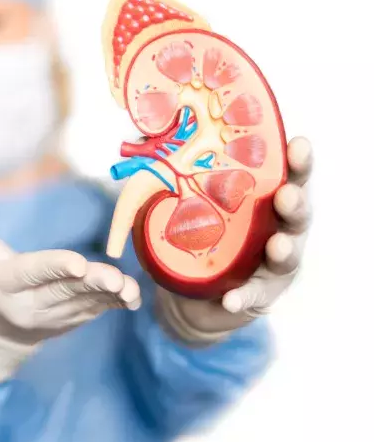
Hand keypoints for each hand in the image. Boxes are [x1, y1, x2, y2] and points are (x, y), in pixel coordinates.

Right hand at [0, 205, 140, 394]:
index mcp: (3, 286)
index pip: (30, 274)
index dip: (53, 267)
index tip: (77, 263)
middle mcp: (30, 306)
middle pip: (63, 292)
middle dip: (89, 285)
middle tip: (112, 278)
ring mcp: (54, 317)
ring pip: (83, 304)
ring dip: (107, 296)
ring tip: (127, 289)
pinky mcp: (72, 319)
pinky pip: (94, 312)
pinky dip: (114, 305)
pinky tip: (133, 297)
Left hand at [157, 136, 312, 343]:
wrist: (196, 291)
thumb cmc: (201, 234)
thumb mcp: (191, 201)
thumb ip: (173, 173)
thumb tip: (143, 141)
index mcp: (265, 198)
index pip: (288, 174)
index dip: (298, 160)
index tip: (298, 144)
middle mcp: (278, 228)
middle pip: (296, 212)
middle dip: (295, 202)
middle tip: (287, 195)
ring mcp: (272, 263)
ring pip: (286, 255)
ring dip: (283, 249)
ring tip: (277, 245)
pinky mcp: (258, 294)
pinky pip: (251, 296)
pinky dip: (243, 297)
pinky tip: (231, 299)